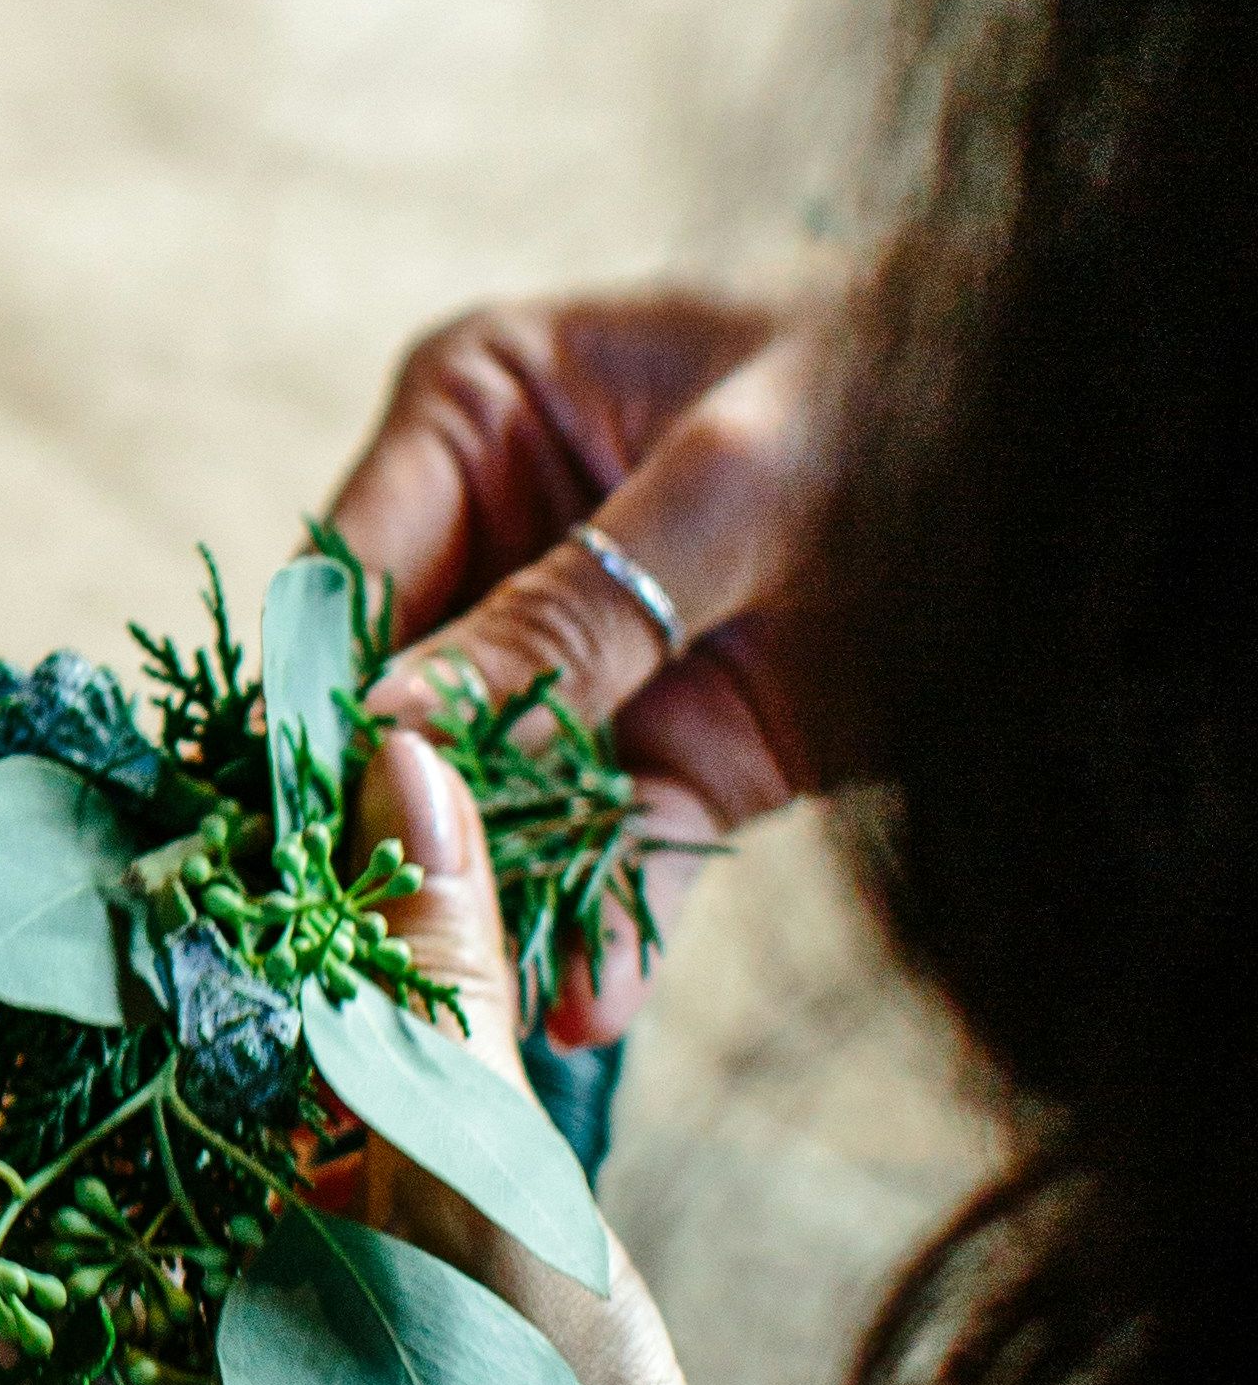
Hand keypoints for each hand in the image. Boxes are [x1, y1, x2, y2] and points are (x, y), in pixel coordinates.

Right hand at [324, 291, 846, 1041]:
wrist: (1097, 455)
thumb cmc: (908, 388)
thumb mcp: (731, 490)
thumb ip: (565, 613)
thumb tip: (392, 728)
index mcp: (477, 412)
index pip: (348, 566)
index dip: (312, 684)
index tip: (286, 799)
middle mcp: (504, 537)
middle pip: (403, 690)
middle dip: (391, 806)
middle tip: (355, 920)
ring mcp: (587, 655)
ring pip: (497, 784)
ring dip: (490, 886)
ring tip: (466, 986)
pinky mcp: (682, 750)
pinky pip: (616, 843)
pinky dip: (603, 921)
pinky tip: (585, 996)